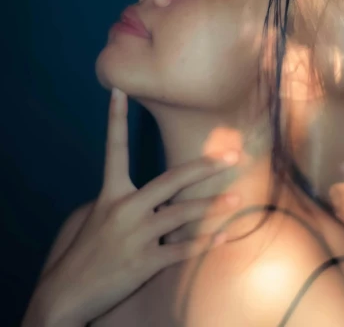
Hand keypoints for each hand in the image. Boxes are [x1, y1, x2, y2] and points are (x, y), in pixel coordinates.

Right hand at [34, 88, 238, 325]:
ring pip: (182, 214)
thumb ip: (121, 198)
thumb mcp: (94, 216)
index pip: (114, 148)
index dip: (115, 118)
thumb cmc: (83, 252)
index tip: (118, 89)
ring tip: (237, 199)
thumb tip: (150, 193)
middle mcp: (124, 208)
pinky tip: (223, 237)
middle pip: (171, 179)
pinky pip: (181, 250)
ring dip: (213, 206)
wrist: (66, 294)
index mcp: (110, 192)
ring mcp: (135, 235)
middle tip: (232, 155)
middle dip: (205, 166)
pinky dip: (204, 244)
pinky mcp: (144, 262)